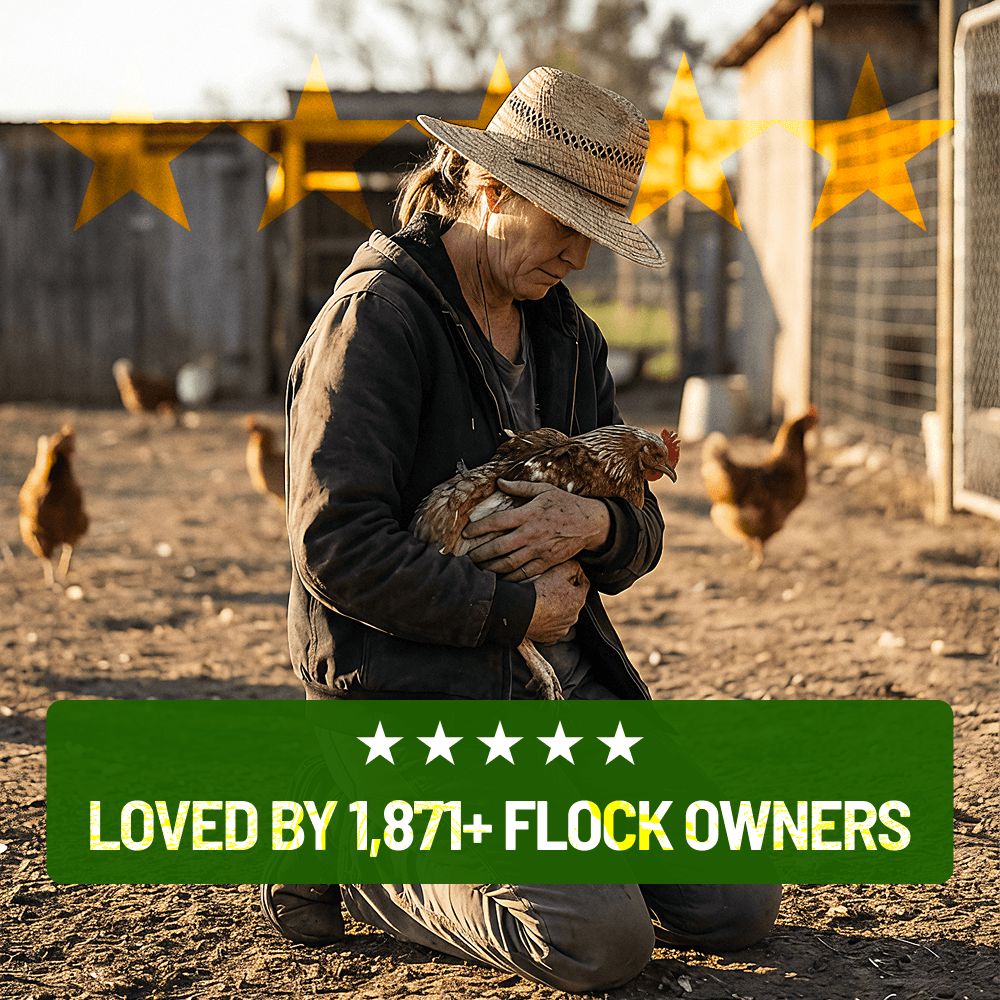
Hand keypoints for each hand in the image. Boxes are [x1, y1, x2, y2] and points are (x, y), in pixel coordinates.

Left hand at [464, 479, 609, 578]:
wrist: (590, 524)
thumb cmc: (565, 504)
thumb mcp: (544, 490)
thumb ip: (520, 487)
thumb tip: (499, 482)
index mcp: (528, 514)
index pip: (497, 522)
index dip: (478, 528)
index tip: (466, 533)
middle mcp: (531, 534)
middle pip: (499, 548)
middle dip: (479, 554)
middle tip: (467, 557)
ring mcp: (539, 551)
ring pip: (509, 564)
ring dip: (491, 568)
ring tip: (479, 569)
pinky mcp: (546, 563)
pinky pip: (524, 574)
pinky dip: (509, 578)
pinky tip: (499, 578)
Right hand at [524, 559, 588, 642]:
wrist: (520, 612)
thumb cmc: (539, 591)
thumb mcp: (559, 570)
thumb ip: (573, 566)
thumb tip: (578, 568)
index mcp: (579, 600)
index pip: (584, 584)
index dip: (576, 575)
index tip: (566, 572)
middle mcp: (573, 617)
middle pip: (573, 600)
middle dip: (565, 592)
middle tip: (551, 585)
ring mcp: (561, 628)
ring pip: (562, 614)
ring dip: (556, 608)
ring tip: (543, 599)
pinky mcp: (550, 637)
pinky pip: (551, 626)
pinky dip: (547, 620)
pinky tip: (538, 612)